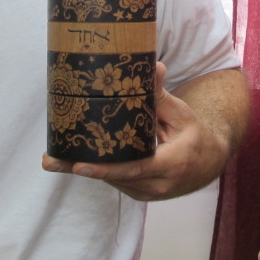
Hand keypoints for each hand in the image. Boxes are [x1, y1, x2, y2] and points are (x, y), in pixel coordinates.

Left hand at [42, 63, 230, 200]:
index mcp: (171, 164)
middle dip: (81, 169)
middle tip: (50, 161)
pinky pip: (116, 181)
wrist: (209, 163)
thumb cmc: (195, 136)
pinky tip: (74, 160)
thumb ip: (161, 95)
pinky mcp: (141, 193)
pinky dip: (98, 170)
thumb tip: (154, 66)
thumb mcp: (182, 114)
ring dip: (84, 170)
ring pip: (112, 181)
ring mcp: (148, 192)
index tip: (78, 166)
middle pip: (114, 178)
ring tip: (54, 159)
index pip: (133, 169)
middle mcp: (158, 184)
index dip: (105, 169)